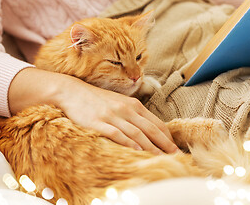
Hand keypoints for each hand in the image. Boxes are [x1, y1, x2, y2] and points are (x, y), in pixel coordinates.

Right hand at [9, 68, 178, 154]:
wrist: (72, 91)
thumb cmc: (96, 99)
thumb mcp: (118, 102)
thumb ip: (132, 113)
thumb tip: (146, 128)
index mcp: (132, 104)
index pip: (156, 122)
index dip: (168, 136)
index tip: (176, 147)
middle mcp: (126, 109)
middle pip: (151, 129)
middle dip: (165, 144)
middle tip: (177, 156)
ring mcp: (113, 115)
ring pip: (137, 133)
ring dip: (151, 147)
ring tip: (162, 159)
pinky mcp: (99, 122)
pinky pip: (118, 134)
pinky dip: (129, 144)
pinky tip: (137, 152)